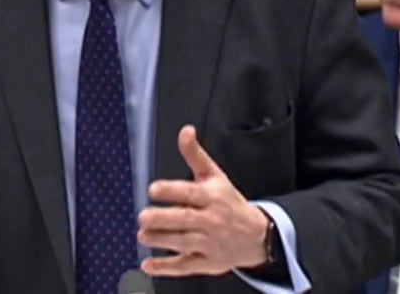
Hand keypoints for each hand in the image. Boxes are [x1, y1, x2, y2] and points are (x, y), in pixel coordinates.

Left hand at [138, 125, 267, 276]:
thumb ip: (195, 155)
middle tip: (143, 216)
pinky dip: (166, 268)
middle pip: (186, 220)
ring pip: (184, 243)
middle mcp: (212, 220)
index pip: (190, 193)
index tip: (153, 189)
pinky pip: (186, 266)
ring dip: (162, 240)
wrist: (256, 235)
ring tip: (143, 235)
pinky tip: (149, 264)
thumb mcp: (215, 176)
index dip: (171, 190)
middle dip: (163, 219)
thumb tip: (185, 131)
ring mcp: (210, 243)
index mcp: (212, 196)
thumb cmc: (229, 202)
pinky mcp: (208, 263)